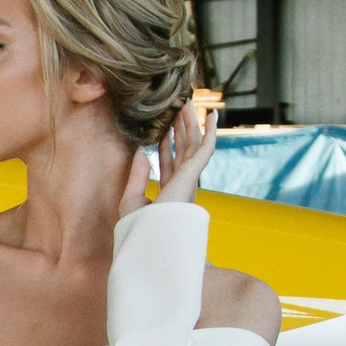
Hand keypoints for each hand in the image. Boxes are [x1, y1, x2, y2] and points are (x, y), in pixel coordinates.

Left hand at [119, 93, 216, 218]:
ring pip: (193, 144)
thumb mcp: (132, 199)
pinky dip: (211, 131)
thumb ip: (138, 176)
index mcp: (170, 192)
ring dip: (191, 123)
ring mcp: (190, 180)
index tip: (164, 128)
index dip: (168, 144)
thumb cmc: (139, 230)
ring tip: (189, 103)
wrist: (148, 241)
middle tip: (179, 108)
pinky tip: (212, 116)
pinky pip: (205, 149)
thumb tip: (142, 152)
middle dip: (181, 128)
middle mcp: (183, 185)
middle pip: (183, 150)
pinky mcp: (193, 174)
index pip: (170, 162)